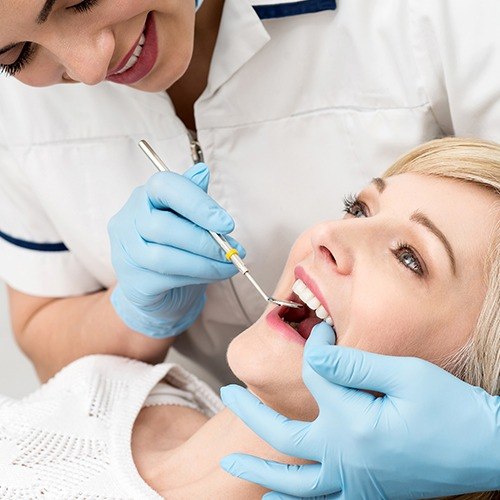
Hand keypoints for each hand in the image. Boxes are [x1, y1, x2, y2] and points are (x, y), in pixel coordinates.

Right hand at [108, 163, 244, 337]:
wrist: (159, 290)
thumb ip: (193, 197)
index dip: (197, 203)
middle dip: (205, 241)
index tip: (227, 223)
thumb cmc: (175, 248)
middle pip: (163, 226)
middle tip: (232, 250)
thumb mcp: (187, 219)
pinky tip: (214, 274)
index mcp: (144, 197)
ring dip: (205, 263)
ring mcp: (126, 253)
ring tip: (229, 264)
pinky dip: (198, 277)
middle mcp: (128, 221)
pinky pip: (167, 279)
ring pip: (165, 257)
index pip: (164, 187)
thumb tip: (202, 171)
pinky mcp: (133, 282)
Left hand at [220, 322, 499, 497]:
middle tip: (227, 392)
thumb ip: (353, 362)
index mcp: (351, 423)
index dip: (316, 345)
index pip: (316, 374)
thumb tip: (314, 350)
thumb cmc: (452, 410)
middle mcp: (345, 457)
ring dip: (262, 472)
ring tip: (232, 466)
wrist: (489, 451)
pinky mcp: (369, 493)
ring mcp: (355, 481)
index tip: (322, 328)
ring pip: (296, 483)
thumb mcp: (406, 374)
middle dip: (252, 412)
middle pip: (282, 434)